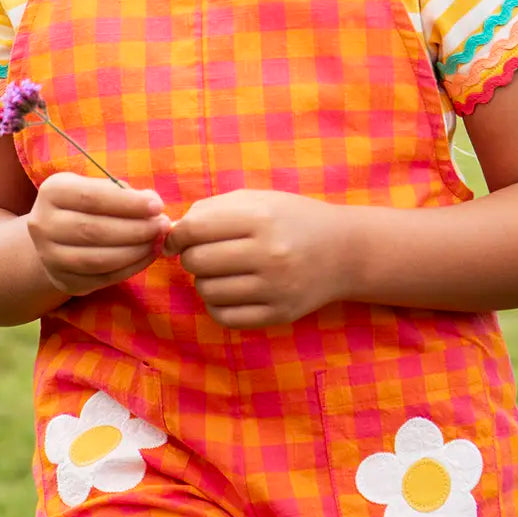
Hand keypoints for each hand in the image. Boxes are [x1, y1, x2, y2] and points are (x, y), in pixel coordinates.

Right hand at [27, 173, 170, 296]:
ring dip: (136, 251)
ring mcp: (50, 257)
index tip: (157, 206)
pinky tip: (148, 255)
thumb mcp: (97, 188)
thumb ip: (124, 193)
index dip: (127, 203)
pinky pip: (103, 278)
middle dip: (136, 229)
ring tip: (157, 240)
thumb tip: (153, 205)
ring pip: (98, 259)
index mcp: (52, 192)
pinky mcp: (64, 281)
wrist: (56, 237)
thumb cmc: (86, 205)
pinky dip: (131, 267)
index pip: (91, 197)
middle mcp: (43, 225)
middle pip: (94, 230)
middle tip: (162, 225)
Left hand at [162, 190, 348, 328]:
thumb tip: (172, 232)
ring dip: (204, 280)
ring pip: (207, 290)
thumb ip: (213, 210)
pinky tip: (228, 291)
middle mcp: (269, 254)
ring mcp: (276, 288)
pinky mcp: (279, 314)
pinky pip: (224, 317)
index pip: (195, 229)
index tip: (177, 238)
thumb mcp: (258, 200)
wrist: (345, 251)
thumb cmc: (293, 219)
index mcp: (261, 218)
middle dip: (190, 257)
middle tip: (202, 253)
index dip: (176, 234)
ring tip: (219, 271)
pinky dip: (216, 304)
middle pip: (197, 261)